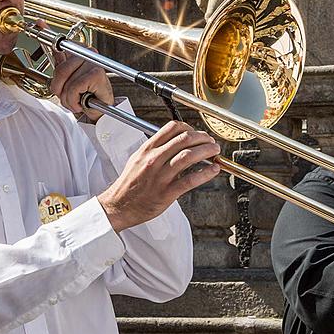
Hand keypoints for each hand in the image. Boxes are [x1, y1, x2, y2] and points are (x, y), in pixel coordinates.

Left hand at [37, 20, 113, 122]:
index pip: (60, 42)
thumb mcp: (67, 75)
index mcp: (79, 51)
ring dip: (68, 98)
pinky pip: (74, 88)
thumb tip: (44, 31)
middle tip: (69, 96)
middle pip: (60, 70)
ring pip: (66, 82)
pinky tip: (83, 101)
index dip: (46, 32)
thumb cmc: (84, 93)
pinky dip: (75, 100)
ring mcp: (93, 62)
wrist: (101, 109)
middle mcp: (88, 53)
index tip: (38, 22)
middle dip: (60, 89)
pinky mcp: (97, 74)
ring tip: (78, 100)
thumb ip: (58, 57)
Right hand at [97, 121, 221, 231]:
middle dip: (202, 138)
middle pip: (184, 139)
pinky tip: (213, 170)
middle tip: (210, 141)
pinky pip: (190, 180)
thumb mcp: (138, 159)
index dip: (189, 128)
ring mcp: (160, 176)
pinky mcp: (166, 193)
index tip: (197, 133)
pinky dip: (205, 173)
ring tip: (215, 151)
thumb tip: (175, 143)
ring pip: (188, 156)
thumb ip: (156, 149)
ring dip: (206, 151)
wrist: (118, 206)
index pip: (172, 128)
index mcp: (147, 150)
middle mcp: (153, 159)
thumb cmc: (129, 184)